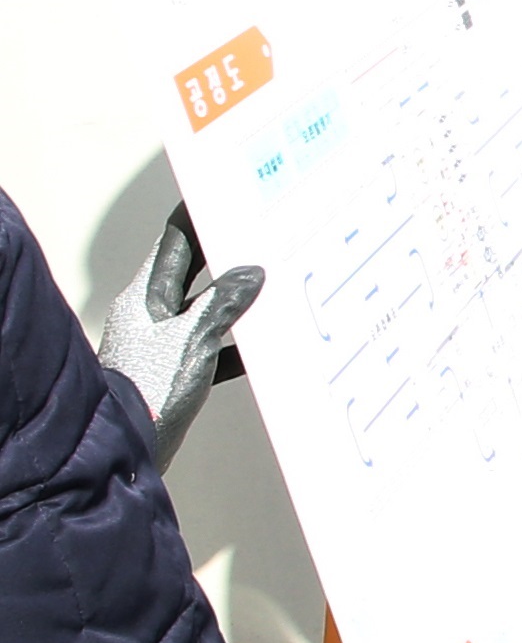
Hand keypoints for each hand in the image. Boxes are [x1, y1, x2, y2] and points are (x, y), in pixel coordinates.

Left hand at [91, 205, 262, 473]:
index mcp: (145, 295)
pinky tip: (265, 346)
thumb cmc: (146, 391)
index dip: (201, 214)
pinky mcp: (174, 368)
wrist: (125, 448)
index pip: (177, 240)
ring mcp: (161, 340)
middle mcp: (150, 312)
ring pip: (208, 308)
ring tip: (275, 285)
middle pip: (194, 270)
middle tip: (263, 233)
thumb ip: (223, 305)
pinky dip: (239, 343)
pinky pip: (214, 345)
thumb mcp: (192, 341)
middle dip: (228, 253)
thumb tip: (251, 273)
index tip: (228, 194)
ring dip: (239, 300)